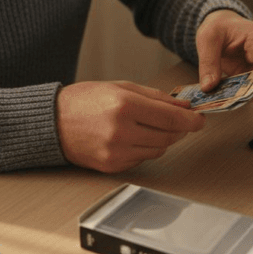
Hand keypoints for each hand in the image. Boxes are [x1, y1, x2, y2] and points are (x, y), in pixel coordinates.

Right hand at [56, 81, 204, 172]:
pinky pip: (142, 159)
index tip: (200, 120)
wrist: (52, 123)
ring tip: (150, 126)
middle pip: (168, 136)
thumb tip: (183, 107)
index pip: (171, 119)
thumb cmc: (84, 101)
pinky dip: (145, 149)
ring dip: (162, 139)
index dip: (191, 121)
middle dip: (179, 130)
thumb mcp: (121, 87)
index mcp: (124, 106)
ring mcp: (116, 152)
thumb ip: (155, 97)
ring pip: (158, 150)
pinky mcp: (112, 166)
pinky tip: (133, 137)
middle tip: (180, 122)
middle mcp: (121, 131)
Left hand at [195, 9, 252, 96]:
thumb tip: (208, 87)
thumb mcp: (207, 39)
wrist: (218, 25)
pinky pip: (252, 86)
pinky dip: (244, 93)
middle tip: (248, 98)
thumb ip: (208, 62)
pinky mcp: (249, 73)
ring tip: (236, 99)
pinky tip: (232, 98)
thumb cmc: (216, 26)